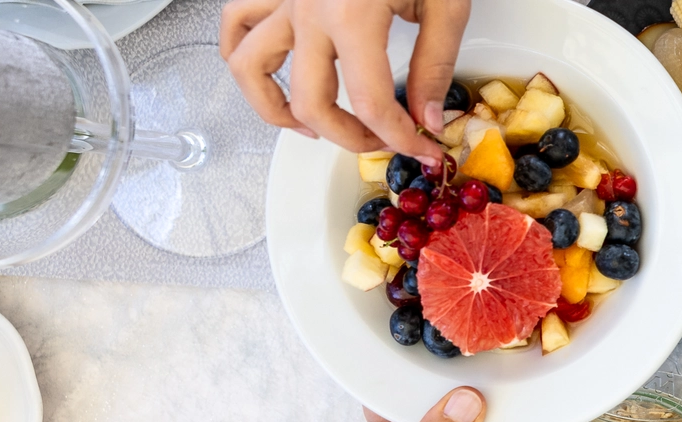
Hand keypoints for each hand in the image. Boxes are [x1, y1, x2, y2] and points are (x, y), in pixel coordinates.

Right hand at [220, 0, 467, 161]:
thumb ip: (435, 64)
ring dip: (275, 108)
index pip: (372, 102)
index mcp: (352, 15)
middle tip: (380, 142)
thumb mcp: (446, 2)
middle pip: (311, 101)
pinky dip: (242, 52)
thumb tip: (429, 117)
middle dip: (349, 138)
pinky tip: (271, 72)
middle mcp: (308, 9)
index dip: (400, 137)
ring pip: (248, 67)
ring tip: (310, 125)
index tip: (421, 146)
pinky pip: (235, 22)